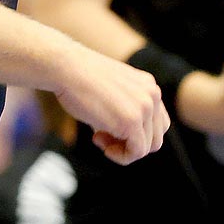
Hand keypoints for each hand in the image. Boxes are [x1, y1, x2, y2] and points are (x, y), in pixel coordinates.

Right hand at [52, 46, 166, 164]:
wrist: (66, 67)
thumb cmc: (80, 79)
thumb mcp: (112, 91)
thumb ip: (126, 108)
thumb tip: (126, 141)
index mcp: (149, 85)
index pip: (157, 123)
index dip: (135, 134)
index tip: (110, 128)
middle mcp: (152, 94)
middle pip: (155, 138)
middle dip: (130, 144)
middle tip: (102, 135)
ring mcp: (145, 107)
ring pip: (147, 148)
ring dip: (122, 149)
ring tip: (98, 136)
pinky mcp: (131, 121)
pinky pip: (136, 153)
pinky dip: (119, 156)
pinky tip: (97, 139)